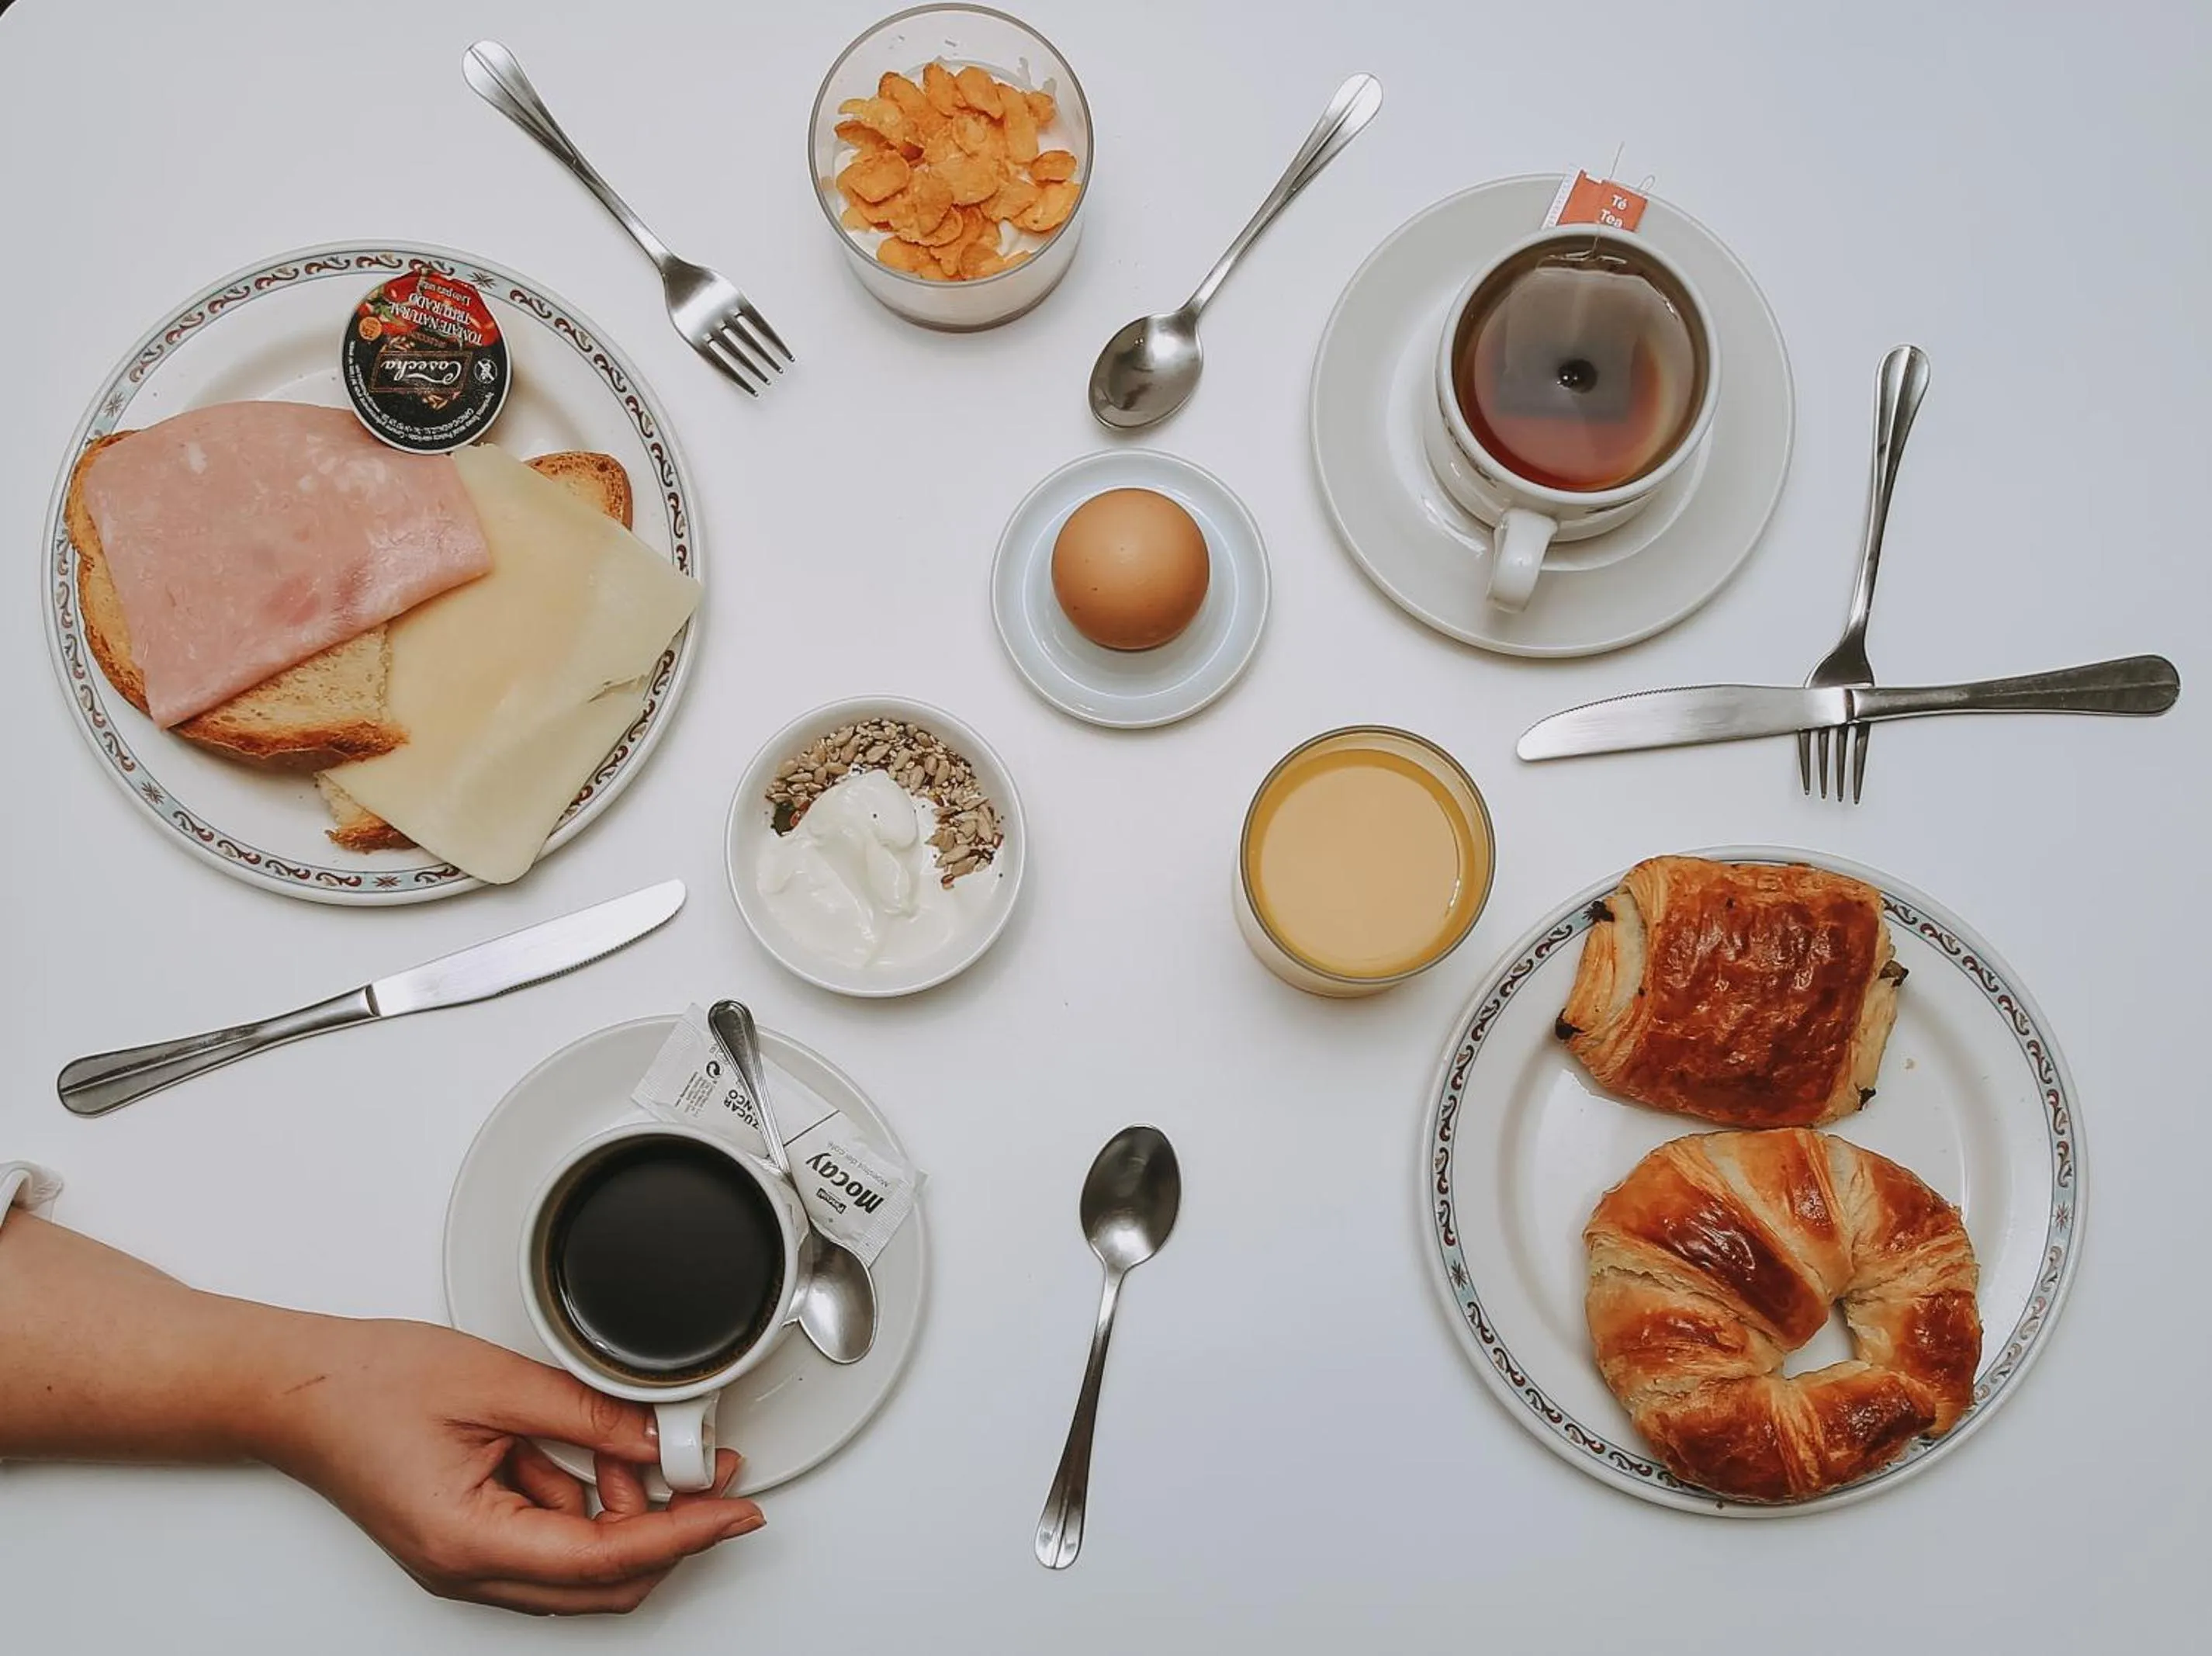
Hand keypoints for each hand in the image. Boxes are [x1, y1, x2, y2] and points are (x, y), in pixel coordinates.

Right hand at [257, 1317, 763, 1614]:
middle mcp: (466, 1568)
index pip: (608, 1558)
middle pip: (602, 1582)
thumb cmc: (365, 1385)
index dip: (685, 1533)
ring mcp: (463, 1560)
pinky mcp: (464, 1537)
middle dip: (666, 1528)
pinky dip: (580, 1502)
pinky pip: (545, 1538)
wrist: (295, 1388)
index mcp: (471, 1540)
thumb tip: (658, 1437)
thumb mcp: (496, 1382)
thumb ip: (587, 1413)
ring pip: (577, 1564)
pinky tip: (580, 1451)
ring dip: (619, 1512)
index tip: (735, 1510)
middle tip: (706, 1471)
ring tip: (626, 1442)